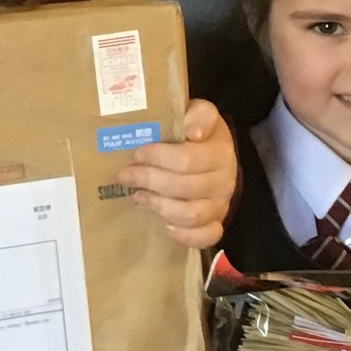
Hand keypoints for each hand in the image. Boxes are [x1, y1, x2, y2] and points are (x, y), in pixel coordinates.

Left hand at [117, 100, 237, 249]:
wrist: (213, 152)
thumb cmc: (195, 132)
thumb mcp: (198, 114)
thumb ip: (197, 114)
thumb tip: (192, 130)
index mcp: (219, 149)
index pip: (188, 159)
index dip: (159, 158)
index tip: (138, 154)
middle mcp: (225, 178)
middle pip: (184, 187)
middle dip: (149, 180)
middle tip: (126, 175)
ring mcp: (221, 203)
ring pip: (191, 214)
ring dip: (159, 206)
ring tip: (137, 196)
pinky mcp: (217, 221)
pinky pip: (206, 236)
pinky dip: (185, 235)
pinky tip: (165, 226)